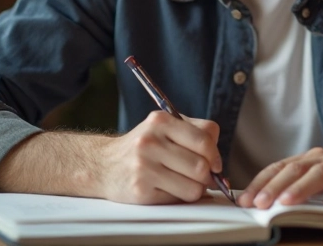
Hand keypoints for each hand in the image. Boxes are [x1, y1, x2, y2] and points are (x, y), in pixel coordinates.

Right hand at [96, 111, 221, 204]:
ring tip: (184, 182)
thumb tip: (218, 163)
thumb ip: (195, 133)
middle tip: (200, 176)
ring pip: (193, 187)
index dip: (215, 154)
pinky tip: (167, 188)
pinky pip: (177, 200)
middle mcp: (150, 142)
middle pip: (201, 166)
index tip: (214, 163)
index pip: (205, 138)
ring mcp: (144, 167)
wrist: (103, 165)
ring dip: (195, 189)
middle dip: (207, 175)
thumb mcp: (164, 127)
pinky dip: (179, 197)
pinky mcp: (140, 191)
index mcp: (160, 121)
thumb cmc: (142, 147)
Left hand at [237, 147, 322, 211]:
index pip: (282, 167)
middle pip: (298, 169)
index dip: (262, 182)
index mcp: (312, 159)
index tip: (246, 199)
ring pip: (322, 174)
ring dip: (302, 188)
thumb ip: (297, 187)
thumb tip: (263, 202)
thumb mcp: (320, 182)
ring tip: (287, 201)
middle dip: (276, 186)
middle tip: (260, 203)